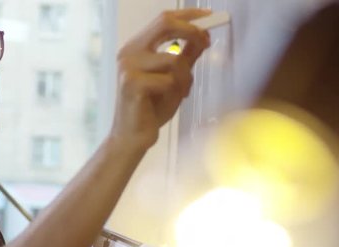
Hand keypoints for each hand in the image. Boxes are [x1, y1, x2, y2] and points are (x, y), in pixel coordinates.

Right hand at [112, 8, 211, 149]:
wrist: (132, 137)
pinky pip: (169, 81)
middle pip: (165, 24)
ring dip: (185, 79)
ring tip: (179, 94)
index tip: (210, 16)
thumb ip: (186, 57)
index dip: (188, 15)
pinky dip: (174, 93)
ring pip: (174, 60)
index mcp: (136, 48)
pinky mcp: (133, 85)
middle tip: (207, 42)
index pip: (163, 19)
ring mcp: (128, 68)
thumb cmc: (150, 109)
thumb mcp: (173, 79)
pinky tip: (163, 104)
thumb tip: (202, 37)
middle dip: (192, 31)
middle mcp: (129, 53)